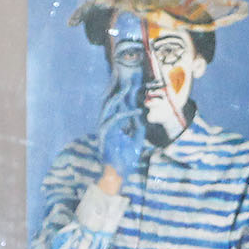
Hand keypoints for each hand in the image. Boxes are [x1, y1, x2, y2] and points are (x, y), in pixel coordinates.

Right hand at [96, 55, 146, 189]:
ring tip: (128, 86)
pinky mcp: (106, 134)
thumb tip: (144, 117)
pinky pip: (116, 119)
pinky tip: (137, 111)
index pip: (116, 103)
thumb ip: (138, 128)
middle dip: (116, 87)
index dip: (122, 91)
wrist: (116, 173)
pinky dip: (126, 114)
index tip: (131, 80)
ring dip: (119, 95)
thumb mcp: (136, 139)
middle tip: (126, 75)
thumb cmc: (125, 159)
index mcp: (112, 123)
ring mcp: (104, 127)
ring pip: (109, 106)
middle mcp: (106, 122)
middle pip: (110, 100)